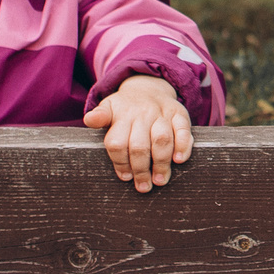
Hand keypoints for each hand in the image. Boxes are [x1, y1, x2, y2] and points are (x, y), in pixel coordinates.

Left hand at [84, 75, 193, 192]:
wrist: (149, 87)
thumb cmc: (126, 107)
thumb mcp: (109, 107)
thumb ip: (99, 116)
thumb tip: (89, 120)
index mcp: (122, 115)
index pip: (117, 143)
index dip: (120, 163)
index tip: (125, 177)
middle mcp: (142, 114)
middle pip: (139, 146)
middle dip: (141, 170)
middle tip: (144, 186)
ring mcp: (162, 114)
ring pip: (162, 139)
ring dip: (161, 163)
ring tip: (160, 180)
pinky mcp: (179, 114)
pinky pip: (183, 130)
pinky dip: (183, 146)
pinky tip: (179, 160)